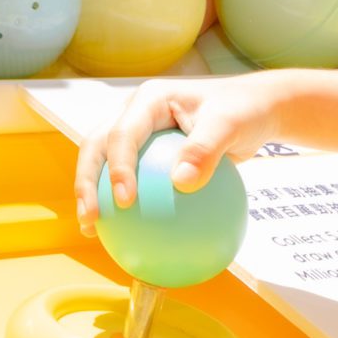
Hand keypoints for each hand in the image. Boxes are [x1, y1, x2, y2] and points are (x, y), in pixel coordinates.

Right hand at [75, 73, 286, 234]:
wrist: (252, 110)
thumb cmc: (242, 111)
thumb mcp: (230, 124)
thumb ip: (206, 149)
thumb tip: (181, 184)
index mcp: (148, 100)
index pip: (122, 133)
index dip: (117, 167)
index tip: (125, 201)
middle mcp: (134, 113)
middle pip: (97, 145)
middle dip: (86, 181)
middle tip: (91, 217)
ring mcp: (138, 132)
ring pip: (102, 161)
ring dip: (91, 194)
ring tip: (92, 229)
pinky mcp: (146, 152)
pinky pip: (130, 179)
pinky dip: (122, 204)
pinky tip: (128, 237)